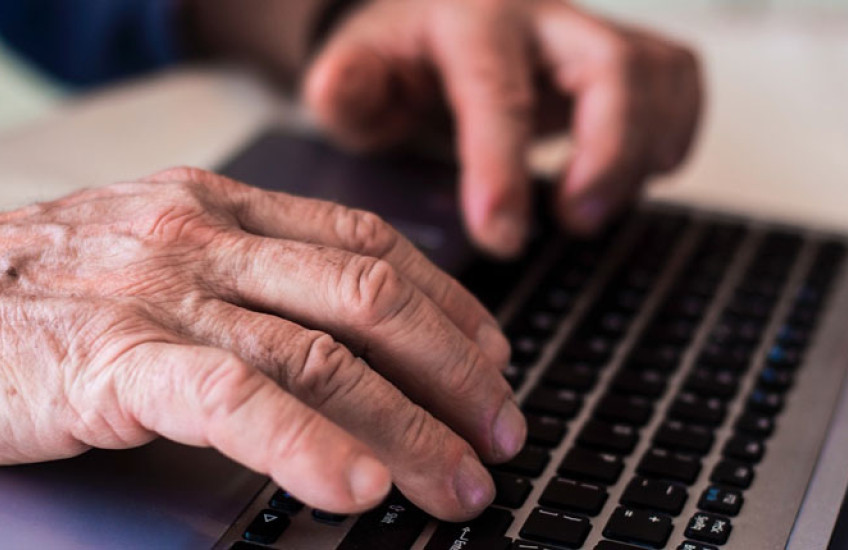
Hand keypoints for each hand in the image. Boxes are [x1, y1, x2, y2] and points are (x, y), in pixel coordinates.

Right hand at [0, 168, 521, 520]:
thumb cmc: (55, 285)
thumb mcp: (167, 251)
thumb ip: (255, 276)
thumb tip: (350, 335)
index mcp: (226, 206)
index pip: (371, 243)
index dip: (447, 305)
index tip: (492, 357)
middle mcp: (207, 238)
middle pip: (370, 299)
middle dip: (453, 373)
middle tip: (500, 431)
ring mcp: (164, 294)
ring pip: (321, 356)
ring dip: (408, 427)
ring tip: (457, 480)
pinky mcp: (114, 359)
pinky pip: (234, 400)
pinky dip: (306, 445)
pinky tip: (356, 488)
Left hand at [304, 0, 701, 256]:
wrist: (437, 28)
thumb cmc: (400, 62)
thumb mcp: (356, 73)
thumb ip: (346, 86)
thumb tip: (340, 87)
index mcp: (468, 22)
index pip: (497, 93)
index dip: (503, 168)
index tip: (501, 237)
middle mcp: (540, 17)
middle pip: (612, 69)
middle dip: (607, 155)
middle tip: (574, 222)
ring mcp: (587, 32)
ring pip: (658, 76)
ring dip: (641, 153)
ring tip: (590, 208)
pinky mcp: (621, 53)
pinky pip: (679, 81)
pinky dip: (673, 133)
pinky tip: (631, 171)